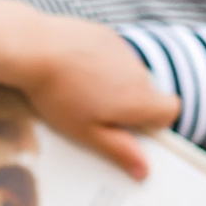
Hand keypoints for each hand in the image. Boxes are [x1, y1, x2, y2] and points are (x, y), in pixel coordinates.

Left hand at [15, 15, 178, 179]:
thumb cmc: (58, 95)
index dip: (157, 121)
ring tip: (80, 90)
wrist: (33, 48)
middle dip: (129, 104)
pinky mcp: (105, 35)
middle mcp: (138, 71)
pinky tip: (74, 69)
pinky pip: (113, 54)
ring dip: (114, 83)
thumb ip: (120, 149)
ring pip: (129, 73)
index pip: (171, 109)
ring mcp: (122, 49)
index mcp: (139, 98)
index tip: (133, 127)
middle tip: (96, 113)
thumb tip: (144, 170)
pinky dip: (100, 63)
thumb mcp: (87, 132)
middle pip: (147, 92)